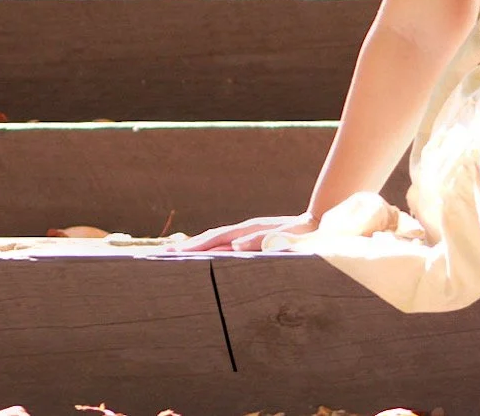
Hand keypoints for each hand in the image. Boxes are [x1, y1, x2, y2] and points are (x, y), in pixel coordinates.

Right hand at [168, 211, 315, 252]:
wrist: (319, 222)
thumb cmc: (306, 237)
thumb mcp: (289, 241)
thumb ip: (265, 242)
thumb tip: (236, 246)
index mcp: (249, 231)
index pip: (215, 239)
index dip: (194, 247)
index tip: (173, 254)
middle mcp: (245, 230)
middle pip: (209, 237)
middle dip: (185, 246)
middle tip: (160, 255)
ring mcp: (247, 232)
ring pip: (214, 239)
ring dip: (194, 247)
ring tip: (172, 254)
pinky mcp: (251, 238)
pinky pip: (224, 243)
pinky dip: (208, 248)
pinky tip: (201, 256)